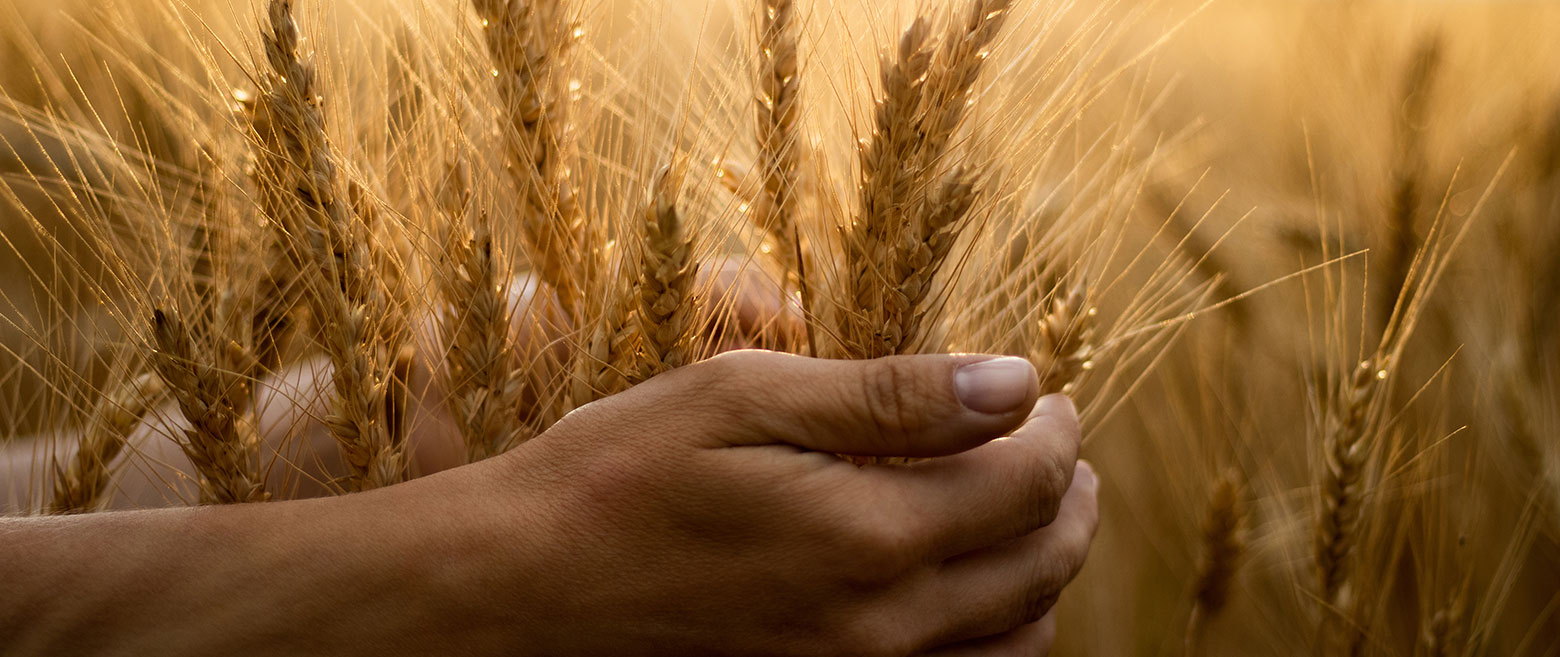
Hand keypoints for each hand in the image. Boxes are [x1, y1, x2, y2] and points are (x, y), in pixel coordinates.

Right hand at [421, 350, 1096, 655]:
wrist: (526, 587)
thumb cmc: (622, 473)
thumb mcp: (745, 398)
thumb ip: (889, 395)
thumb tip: (1013, 382)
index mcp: (870, 534)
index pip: (1025, 482)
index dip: (1056, 429)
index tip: (1047, 391)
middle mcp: (883, 625)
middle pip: (1040, 564)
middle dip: (1071, 494)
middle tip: (1060, 443)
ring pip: (1017, 636)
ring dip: (1048, 566)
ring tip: (1036, 510)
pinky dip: (1000, 632)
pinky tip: (976, 587)